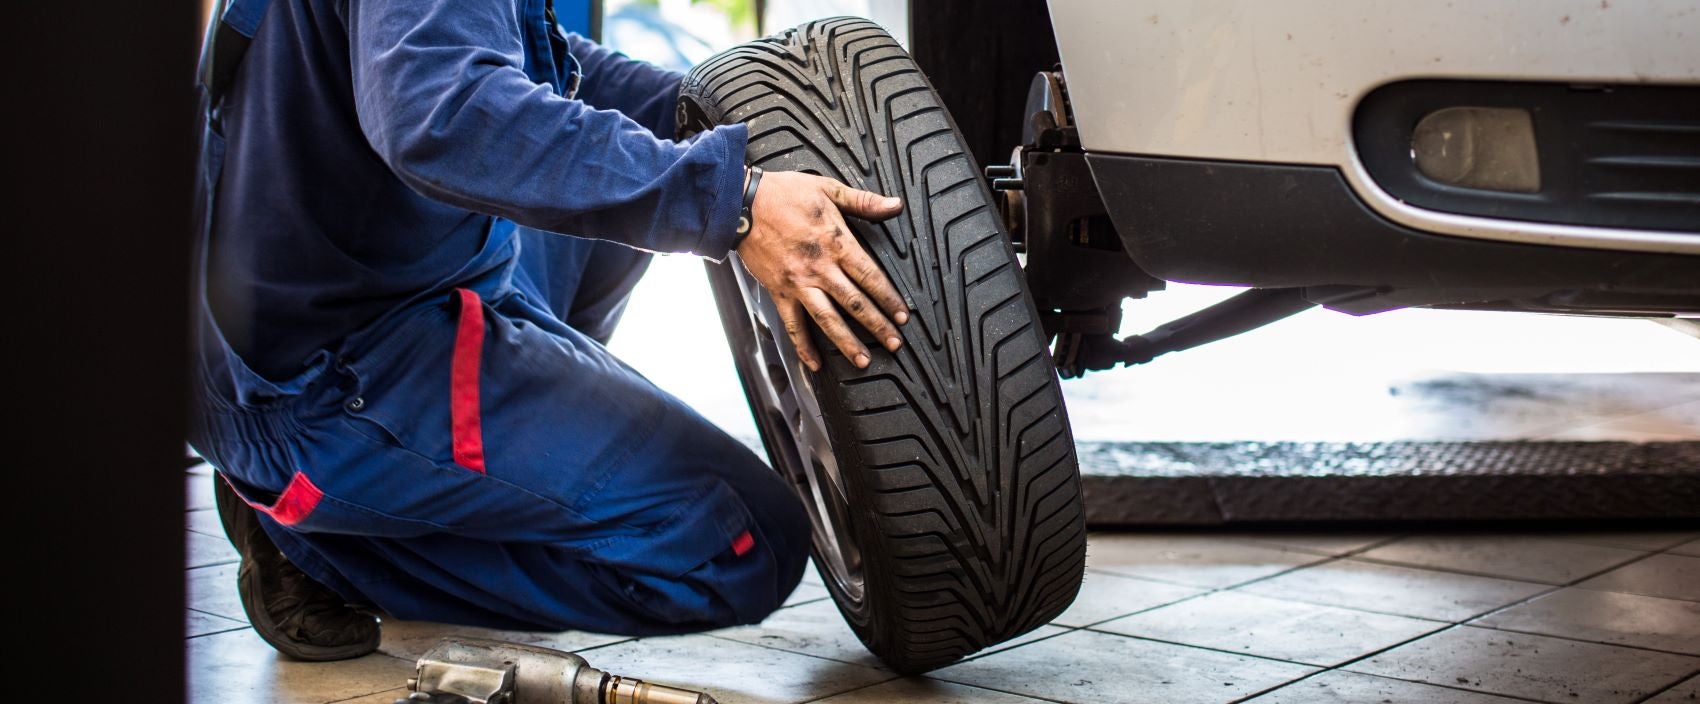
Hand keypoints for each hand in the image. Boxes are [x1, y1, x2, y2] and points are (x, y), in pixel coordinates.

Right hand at [736, 170, 908, 371]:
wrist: (741, 203)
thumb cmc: (782, 194)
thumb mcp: (828, 188)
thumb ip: (864, 201)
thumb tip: (894, 204)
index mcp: (836, 242)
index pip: (870, 276)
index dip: (889, 298)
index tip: (902, 315)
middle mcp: (820, 268)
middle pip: (855, 303)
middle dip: (877, 326)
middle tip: (894, 343)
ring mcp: (798, 283)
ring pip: (827, 319)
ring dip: (846, 343)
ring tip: (862, 360)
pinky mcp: (779, 291)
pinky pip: (793, 324)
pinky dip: (803, 346)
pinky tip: (814, 363)